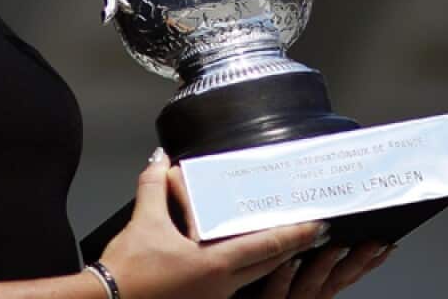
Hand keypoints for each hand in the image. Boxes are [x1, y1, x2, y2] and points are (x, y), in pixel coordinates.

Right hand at [97, 149, 329, 298]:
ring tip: (283, 246)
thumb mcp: (144, 221)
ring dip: (269, 261)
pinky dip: (245, 271)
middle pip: (269, 266)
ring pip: (253, 278)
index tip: (318, 224)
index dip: (295, 235)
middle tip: (312, 233)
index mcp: (214, 265)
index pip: (267, 247)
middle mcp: (221, 286)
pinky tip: (238, 262)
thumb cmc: (129, 272)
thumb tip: (160, 160)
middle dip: (292, 249)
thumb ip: (155, 186)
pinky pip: (232, 286)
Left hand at [258, 242, 394, 298]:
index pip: (343, 275)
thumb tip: (312, 221)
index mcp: (308, 290)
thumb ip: (294, 253)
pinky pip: (273, 293)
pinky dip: (283, 278)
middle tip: (374, 241)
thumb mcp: (280, 274)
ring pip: (309, 287)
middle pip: (334, 281)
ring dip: (324, 266)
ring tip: (336, 245)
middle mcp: (301, 298)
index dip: (366, 262)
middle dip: (357, 262)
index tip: (387, 245)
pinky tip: (288, 262)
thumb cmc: (252, 289)